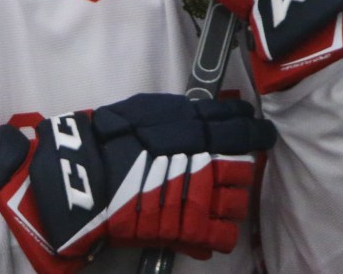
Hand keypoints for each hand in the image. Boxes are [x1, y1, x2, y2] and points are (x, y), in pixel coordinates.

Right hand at [0, 93, 276, 272]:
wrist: (86, 177)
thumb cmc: (111, 137)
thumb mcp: (146, 108)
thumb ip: (180, 112)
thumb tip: (204, 114)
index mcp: (196, 125)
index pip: (241, 123)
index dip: (254, 128)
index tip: (256, 131)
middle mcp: (207, 157)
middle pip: (246, 163)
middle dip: (241, 167)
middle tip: (227, 170)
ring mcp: (203, 194)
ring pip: (240, 200)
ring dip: (232, 199)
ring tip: (214, 199)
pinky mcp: (193, 227)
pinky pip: (225, 234)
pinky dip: (219, 231)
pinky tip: (207, 226)